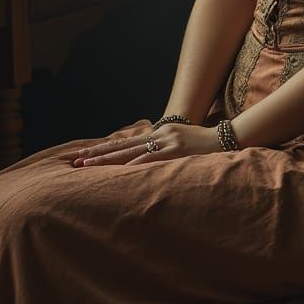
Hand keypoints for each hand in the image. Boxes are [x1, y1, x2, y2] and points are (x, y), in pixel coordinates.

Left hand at [70, 123, 221, 166]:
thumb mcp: (182, 143)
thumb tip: (150, 162)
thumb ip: (166, 149)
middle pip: (123, 145)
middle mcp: (160, 134)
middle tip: (76, 159)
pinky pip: (151, 159)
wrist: (227, 138)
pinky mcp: (176, 151)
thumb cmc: (205, 144)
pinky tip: (119, 171)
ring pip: (130, 152)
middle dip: (98, 153)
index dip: (105, 148)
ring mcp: (167, 142)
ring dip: (107, 160)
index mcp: (160, 132)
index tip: (85, 154)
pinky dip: (134, 165)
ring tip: (87, 165)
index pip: (126, 142)